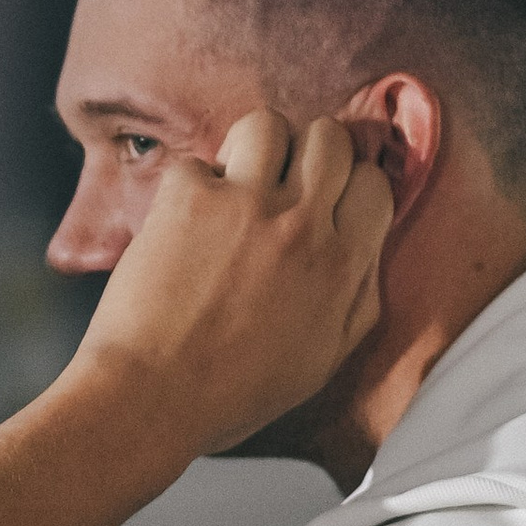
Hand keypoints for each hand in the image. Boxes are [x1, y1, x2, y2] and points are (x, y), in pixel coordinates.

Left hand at [75, 108, 395, 457]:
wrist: (150, 400)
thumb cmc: (231, 392)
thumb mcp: (323, 360)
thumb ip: (356, 298)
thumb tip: (365, 252)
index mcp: (342, 265)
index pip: (374, 182)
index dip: (350, 184)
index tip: (327, 197)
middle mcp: (302, 224)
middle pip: (329, 138)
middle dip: (307, 152)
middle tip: (280, 181)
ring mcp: (244, 205)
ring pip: (267, 125)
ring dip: (251, 149)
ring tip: (233, 184)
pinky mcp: (188, 199)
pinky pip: (197, 163)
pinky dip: (188, 188)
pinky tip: (180, 224)